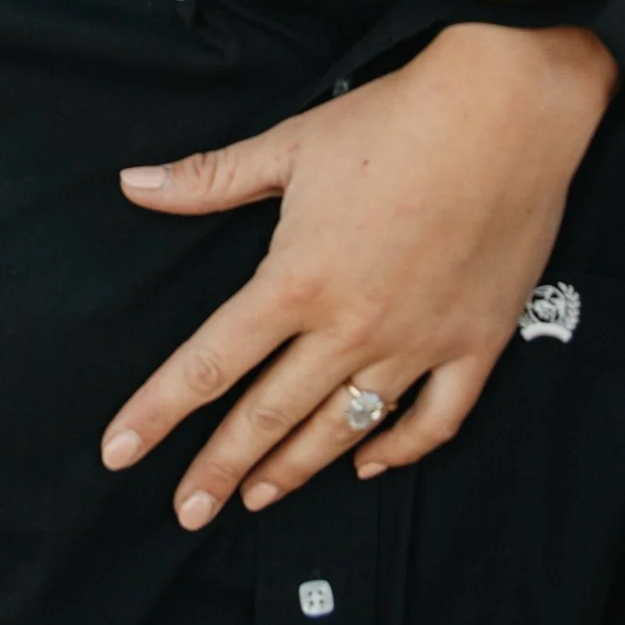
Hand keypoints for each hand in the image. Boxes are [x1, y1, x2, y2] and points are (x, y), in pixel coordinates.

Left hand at [99, 24, 614, 528]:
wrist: (506, 112)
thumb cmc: (391, 122)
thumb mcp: (289, 147)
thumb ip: (208, 180)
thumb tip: (132, 184)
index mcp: (295, 282)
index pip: (208, 365)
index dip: (157, 413)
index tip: (117, 452)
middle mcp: (351, 327)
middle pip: (268, 416)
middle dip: (219, 470)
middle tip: (185, 512)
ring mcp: (417, 343)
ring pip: (343, 428)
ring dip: (296, 469)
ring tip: (258, 498)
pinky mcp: (475, 342)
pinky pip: (435, 419)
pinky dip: (399, 449)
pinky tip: (369, 467)